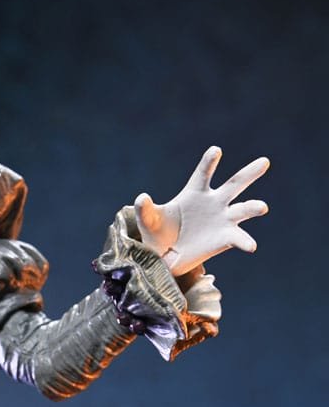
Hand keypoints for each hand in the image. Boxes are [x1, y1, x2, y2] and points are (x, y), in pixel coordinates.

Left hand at [134, 147, 268, 275]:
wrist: (165, 256)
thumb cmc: (158, 233)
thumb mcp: (148, 221)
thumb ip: (145, 210)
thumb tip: (141, 198)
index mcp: (195, 192)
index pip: (203, 174)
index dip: (209, 162)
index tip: (216, 150)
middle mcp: (214, 202)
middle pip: (234, 184)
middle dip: (249, 173)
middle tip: (264, 162)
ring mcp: (223, 219)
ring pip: (243, 209)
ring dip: (254, 207)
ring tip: (263, 207)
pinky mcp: (226, 238)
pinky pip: (239, 238)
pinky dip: (246, 241)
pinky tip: (251, 246)